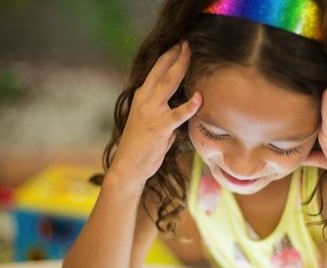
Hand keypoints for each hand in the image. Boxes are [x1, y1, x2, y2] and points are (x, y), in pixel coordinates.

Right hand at [110, 41, 201, 188]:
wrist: (128, 165)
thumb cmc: (142, 146)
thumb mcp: (151, 123)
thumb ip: (165, 114)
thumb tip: (180, 112)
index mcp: (142, 97)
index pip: (156, 71)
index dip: (168, 57)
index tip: (179, 45)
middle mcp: (145, 100)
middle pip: (162, 71)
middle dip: (175, 55)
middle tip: (186, 42)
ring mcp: (152, 112)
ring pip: (168, 84)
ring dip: (180, 67)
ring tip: (190, 54)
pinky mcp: (159, 127)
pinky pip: (177, 114)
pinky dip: (189, 106)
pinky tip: (198, 98)